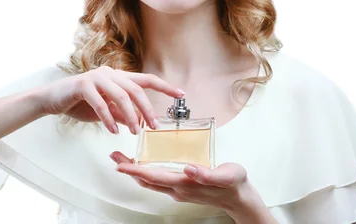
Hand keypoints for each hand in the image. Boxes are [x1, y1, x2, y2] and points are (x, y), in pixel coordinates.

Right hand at [36, 66, 183, 134]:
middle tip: (154, 127)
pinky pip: (101, 103)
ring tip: (134, 132)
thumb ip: (122, 114)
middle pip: (136, 89)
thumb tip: (140, 122)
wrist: (52, 99)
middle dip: (147, 109)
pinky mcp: (83, 85)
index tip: (181, 94)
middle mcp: (109, 74)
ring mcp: (96, 77)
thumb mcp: (106, 111)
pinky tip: (113, 131)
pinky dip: (109, 119)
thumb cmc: (80, 103)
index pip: (145, 79)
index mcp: (117, 77)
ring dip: (130, 116)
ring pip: (121, 95)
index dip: (164, 86)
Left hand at [110, 151, 248, 210]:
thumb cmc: (234, 184)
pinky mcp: (182, 187)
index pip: (154, 176)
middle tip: (114, 156)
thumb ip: (208, 174)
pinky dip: (146, 172)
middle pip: (147, 179)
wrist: (241, 198)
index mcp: (185, 184)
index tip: (120, 164)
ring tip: (122, 159)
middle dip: (129, 168)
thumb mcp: (226, 175)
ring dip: (135, 170)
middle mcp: (178, 189)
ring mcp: (179, 190)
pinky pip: (158, 180)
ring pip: (151, 181)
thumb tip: (189, 169)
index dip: (135, 170)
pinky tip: (144, 164)